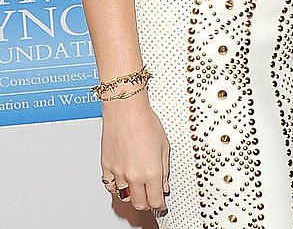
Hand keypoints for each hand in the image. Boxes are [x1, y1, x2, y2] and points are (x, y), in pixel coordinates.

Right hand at [101, 91, 169, 211]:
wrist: (125, 110)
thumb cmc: (144, 121)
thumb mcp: (163, 145)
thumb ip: (164, 169)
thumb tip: (163, 184)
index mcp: (151, 171)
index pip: (155, 200)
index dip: (160, 205)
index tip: (162, 204)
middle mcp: (133, 176)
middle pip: (140, 203)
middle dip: (148, 203)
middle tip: (151, 198)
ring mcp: (118, 173)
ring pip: (125, 197)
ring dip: (133, 196)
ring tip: (138, 188)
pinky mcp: (106, 167)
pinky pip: (110, 187)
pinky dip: (117, 188)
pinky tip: (123, 182)